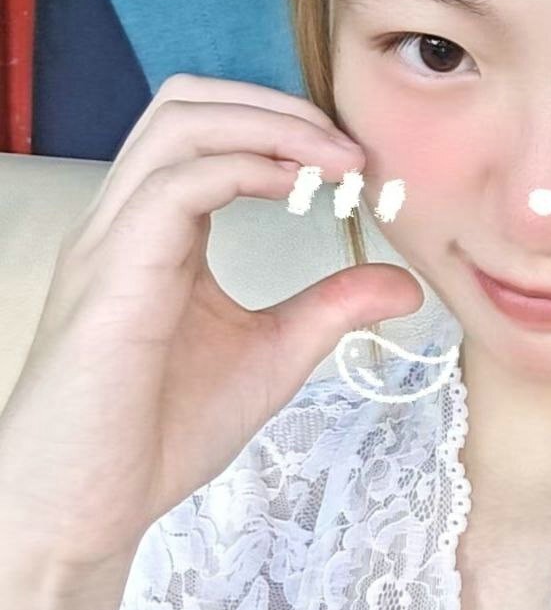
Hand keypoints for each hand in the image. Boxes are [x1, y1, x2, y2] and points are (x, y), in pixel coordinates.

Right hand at [0, 74, 423, 567]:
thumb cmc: (158, 434)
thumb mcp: (272, 354)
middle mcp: (127, 218)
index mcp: (157, 231)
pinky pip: (176, 184)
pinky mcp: (113, 274)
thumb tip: (406, 282)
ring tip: (336, 160)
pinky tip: (297, 193)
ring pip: (179, 122)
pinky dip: (244, 168)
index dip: (285, 127)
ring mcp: (113, 239)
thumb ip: (330, 308)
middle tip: (349, 147)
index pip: (208, 130)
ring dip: (269, 125)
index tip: (356, 164)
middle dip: (277, 105)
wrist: (84, 507)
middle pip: (188, 101)